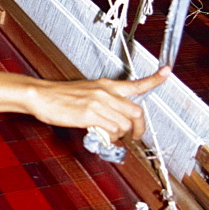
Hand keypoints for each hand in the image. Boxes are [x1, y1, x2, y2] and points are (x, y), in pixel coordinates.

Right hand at [27, 68, 169, 141]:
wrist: (42, 95)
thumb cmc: (60, 96)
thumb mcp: (86, 93)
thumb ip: (104, 104)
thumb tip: (114, 120)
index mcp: (106, 85)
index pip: (135, 83)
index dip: (154, 79)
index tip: (167, 72)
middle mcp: (106, 92)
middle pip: (136, 111)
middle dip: (140, 128)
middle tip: (135, 136)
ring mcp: (98, 103)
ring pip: (124, 124)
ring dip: (119, 135)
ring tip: (108, 136)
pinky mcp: (90, 114)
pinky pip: (110, 130)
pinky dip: (109, 138)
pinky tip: (100, 136)